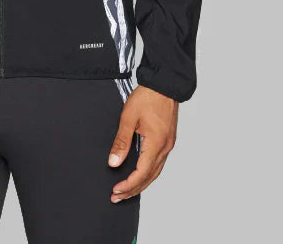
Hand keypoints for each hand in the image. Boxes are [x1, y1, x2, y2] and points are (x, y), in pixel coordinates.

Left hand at [108, 85, 177, 201]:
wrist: (163, 85)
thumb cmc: (147, 97)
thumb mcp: (128, 118)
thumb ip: (121, 141)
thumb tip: (113, 162)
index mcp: (156, 143)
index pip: (142, 172)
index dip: (129, 184)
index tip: (116, 191)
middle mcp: (165, 147)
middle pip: (149, 177)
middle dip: (133, 189)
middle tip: (118, 197)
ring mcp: (168, 145)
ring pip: (155, 172)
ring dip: (141, 183)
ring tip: (126, 191)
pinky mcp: (167, 141)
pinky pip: (158, 163)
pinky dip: (148, 173)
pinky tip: (139, 175)